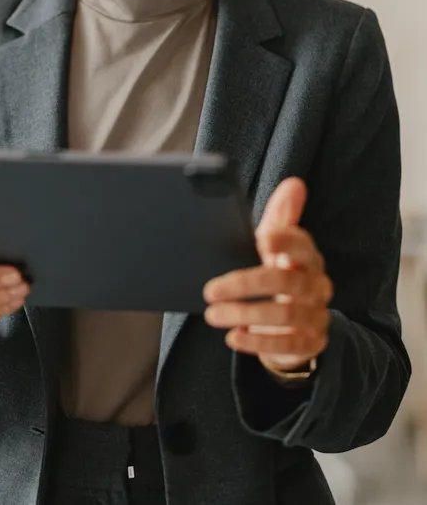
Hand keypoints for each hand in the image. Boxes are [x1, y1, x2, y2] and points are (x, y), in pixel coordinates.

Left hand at [203, 177, 332, 373]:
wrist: (295, 318)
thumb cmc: (278, 269)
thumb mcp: (274, 242)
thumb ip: (281, 215)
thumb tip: (295, 182)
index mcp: (306, 256)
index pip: (302, 245)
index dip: (285, 240)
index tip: (262, 238)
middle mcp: (316, 285)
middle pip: (285, 282)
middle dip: (245, 285)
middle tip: (210, 290)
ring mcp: (316, 315)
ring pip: (285, 316)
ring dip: (245, 314)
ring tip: (213, 315)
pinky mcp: (311, 341)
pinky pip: (289, 345)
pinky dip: (259, 342)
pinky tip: (234, 337)